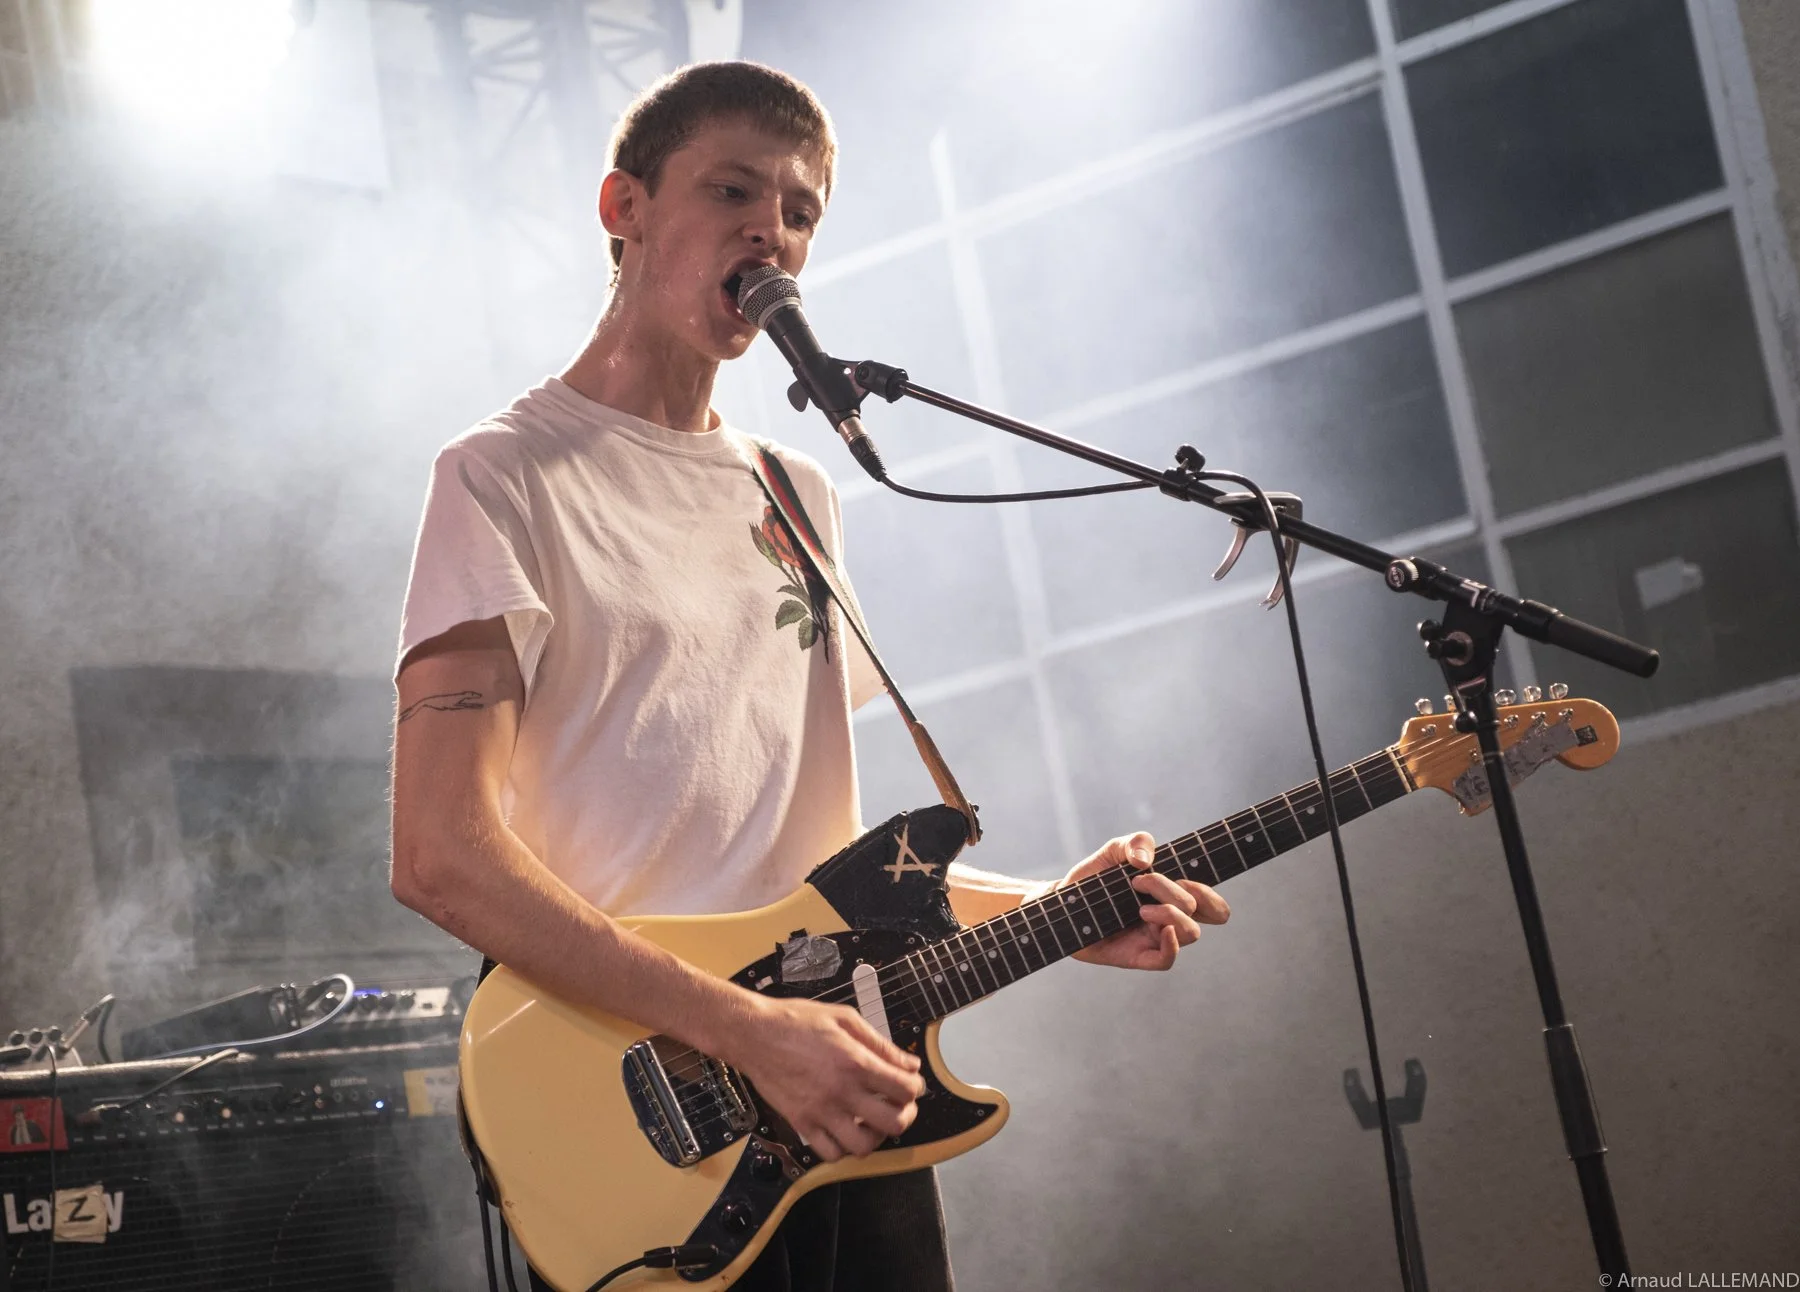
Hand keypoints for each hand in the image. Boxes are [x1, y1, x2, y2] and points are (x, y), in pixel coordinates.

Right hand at [722, 993, 925, 1162]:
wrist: (754, 1033)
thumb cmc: (797, 1021)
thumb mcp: (845, 1018)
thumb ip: (880, 1043)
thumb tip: (908, 1064)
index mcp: (855, 1062)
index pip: (905, 1089)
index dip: (915, 1088)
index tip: (910, 1084)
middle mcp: (841, 1091)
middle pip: (893, 1123)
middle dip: (904, 1115)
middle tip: (898, 1105)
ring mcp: (820, 1111)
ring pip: (863, 1146)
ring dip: (875, 1136)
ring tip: (871, 1120)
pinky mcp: (801, 1123)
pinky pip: (830, 1153)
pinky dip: (843, 1148)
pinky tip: (844, 1129)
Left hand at [1064, 831, 1229, 970]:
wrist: (1062, 900)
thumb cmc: (1094, 878)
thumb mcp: (1114, 850)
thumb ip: (1136, 842)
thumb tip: (1145, 861)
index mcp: (1172, 896)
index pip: (1214, 905)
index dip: (1211, 894)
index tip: (1183, 877)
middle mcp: (1169, 918)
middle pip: (1205, 914)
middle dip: (1179, 893)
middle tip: (1142, 882)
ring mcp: (1154, 938)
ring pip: (1190, 934)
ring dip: (1171, 914)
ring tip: (1140, 907)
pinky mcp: (1136, 956)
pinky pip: (1166, 961)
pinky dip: (1170, 945)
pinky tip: (1157, 928)